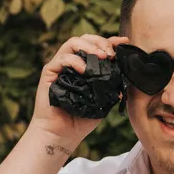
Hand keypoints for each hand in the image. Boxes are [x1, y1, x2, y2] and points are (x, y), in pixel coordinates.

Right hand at [32, 33, 129, 150]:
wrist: (61, 135)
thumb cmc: (80, 120)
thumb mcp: (102, 101)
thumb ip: (111, 86)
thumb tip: (125, 74)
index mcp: (84, 67)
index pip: (97, 47)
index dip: (110, 41)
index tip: (124, 42)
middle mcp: (71, 63)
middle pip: (84, 39)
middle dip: (100, 41)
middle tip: (111, 53)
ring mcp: (59, 66)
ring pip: (72, 42)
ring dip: (89, 46)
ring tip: (101, 57)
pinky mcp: (49, 72)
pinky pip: (62, 59)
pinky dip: (75, 61)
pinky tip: (85, 70)